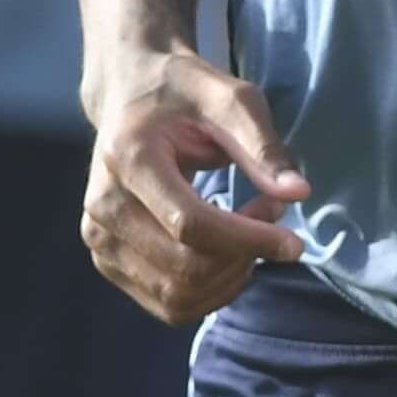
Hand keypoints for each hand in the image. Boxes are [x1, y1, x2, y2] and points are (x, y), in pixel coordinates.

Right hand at [78, 47, 307, 325]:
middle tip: (272, 218)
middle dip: (244, 256)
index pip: (190, 224)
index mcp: (128, 157)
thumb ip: (261, 146)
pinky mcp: (106, 260)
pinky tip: (227, 255)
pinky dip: (210, 291)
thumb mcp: (229, 97)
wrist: (127, 95)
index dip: (248, 241)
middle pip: (184, 267)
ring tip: (251, 235)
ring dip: (230, 277)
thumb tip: (298, 194)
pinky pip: (168, 303)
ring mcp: (98, 238)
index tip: (293, 242)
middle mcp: (103, 205)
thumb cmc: (182, 92)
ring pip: (177, 296)